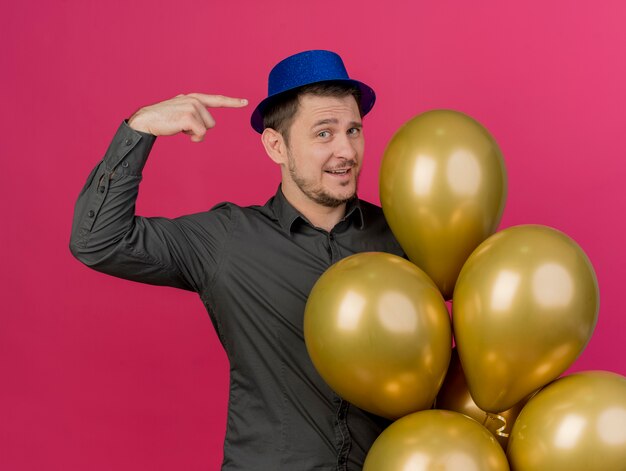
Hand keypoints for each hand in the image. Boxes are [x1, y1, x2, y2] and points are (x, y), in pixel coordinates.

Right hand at [128, 93, 248, 141]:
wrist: (147, 119)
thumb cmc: (164, 118)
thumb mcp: (181, 110)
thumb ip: (193, 111)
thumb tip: (202, 126)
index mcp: (195, 98)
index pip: (218, 100)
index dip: (232, 102)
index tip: (246, 102)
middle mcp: (195, 100)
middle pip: (212, 123)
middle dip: (199, 129)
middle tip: (182, 125)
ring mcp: (192, 107)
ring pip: (206, 129)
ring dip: (194, 133)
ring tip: (180, 126)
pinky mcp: (189, 116)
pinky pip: (201, 134)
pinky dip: (193, 137)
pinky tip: (181, 131)